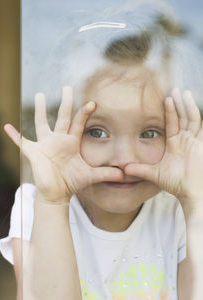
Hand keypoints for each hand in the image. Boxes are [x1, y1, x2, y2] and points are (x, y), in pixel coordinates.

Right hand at [4, 86, 123, 202]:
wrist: (56, 193)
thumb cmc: (71, 182)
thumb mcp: (90, 176)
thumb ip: (106, 173)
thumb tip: (125, 174)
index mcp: (71, 142)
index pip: (78, 123)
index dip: (85, 113)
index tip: (93, 102)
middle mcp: (58, 140)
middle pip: (61, 116)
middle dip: (65, 102)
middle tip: (68, 87)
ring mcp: (44, 145)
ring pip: (41, 123)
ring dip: (39, 110)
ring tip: (39, 94)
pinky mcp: (33, 153)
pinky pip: (21, 142)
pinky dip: (13, 135)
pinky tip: (6, 126)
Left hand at [125, 88, 202, 211]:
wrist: (191, 193)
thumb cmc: (176, 184)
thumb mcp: (154, 174)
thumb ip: (140, 170)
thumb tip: (123, 169)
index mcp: (175, 144)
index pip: (171, 123)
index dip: (169, 112)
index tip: (165, 99)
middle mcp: (185, 140)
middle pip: (181, 117)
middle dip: (178, 104)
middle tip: (173, 89)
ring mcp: (194, 141)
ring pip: (190, 118)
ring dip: (186, 105)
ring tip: (180, 91)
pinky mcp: (200, 143)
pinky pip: (197, 125)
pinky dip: (193, 113)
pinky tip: (189, 102)